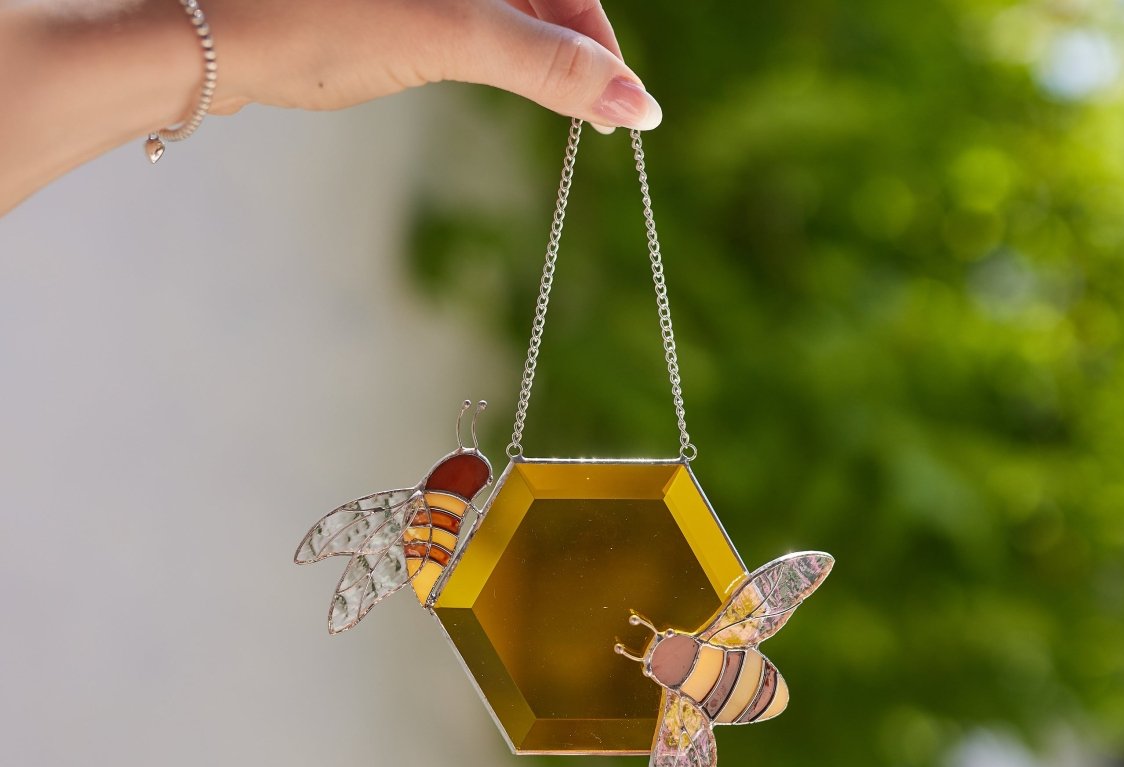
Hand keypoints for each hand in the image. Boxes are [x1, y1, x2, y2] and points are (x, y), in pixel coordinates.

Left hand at [212, 0, 659, 129]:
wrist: (212, 38)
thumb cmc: (319, 21)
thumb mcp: (451, 37)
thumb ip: (546, 64)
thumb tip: (633, 102)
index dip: (601, 43)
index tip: (629, 111)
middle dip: (574, 52)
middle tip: (596, 120)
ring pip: (510, 7)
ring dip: (540, 56)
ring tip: (561, 108)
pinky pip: (472, 16)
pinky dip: (497, 52)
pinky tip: (502, 78)